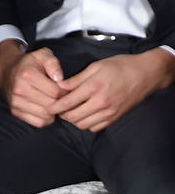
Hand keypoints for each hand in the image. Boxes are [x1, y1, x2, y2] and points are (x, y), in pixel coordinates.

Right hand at [0, 40, 64, 126]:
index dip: (65, 91)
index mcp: (28, 75)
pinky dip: (47, 119)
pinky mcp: (16, 112)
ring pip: (45, 116)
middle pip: (50, 105)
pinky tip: (48, 110)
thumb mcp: (42, 55)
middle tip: (63, 97)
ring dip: (54, 112)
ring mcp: (16, 103)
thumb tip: (60, 79)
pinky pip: (38, 123)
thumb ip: (53, 63)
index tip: (66, 88)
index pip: (55, 91)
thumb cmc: (29, 64)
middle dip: (60, 102)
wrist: (7, 72)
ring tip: (55, 102)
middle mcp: (20, 90)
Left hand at [49, 49, 174, 131]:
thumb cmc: (121, 66)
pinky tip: (85, 115)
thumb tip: (59, 87)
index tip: (47, 107)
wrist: (146, 74)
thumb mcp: (97, 66)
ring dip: (74, 120)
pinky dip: (86, 124)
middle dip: (62, 115)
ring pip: (82, 125)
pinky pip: (94, 127)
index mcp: (94, 87)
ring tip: (71, 111)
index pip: (67, 102)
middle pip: (73, 117)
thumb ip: (77, 79)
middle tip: (59, 109)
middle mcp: (101, 102)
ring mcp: (108, 112)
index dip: (54, 107)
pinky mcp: (113, 118)